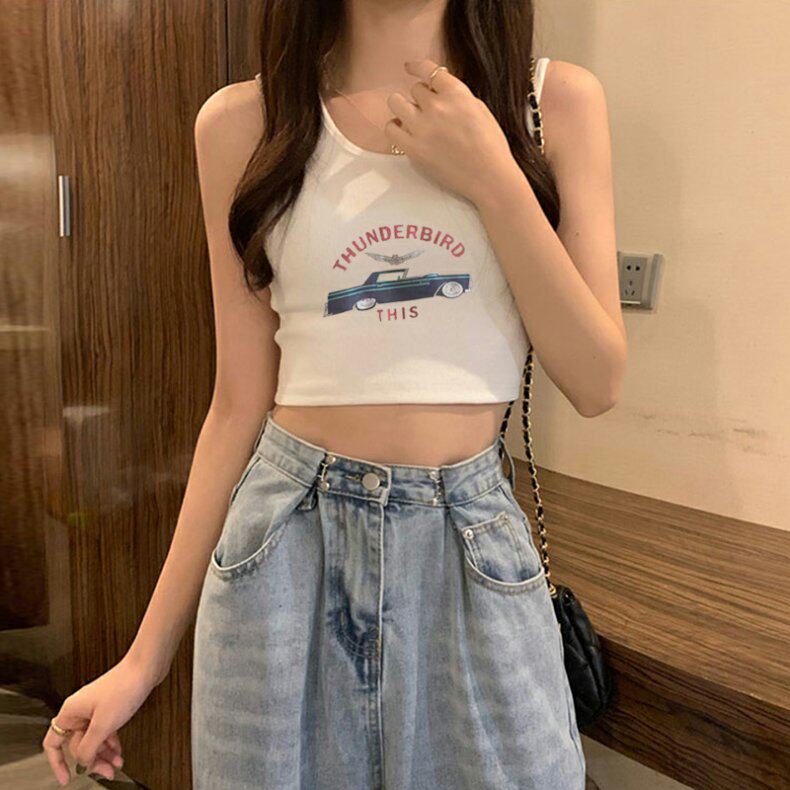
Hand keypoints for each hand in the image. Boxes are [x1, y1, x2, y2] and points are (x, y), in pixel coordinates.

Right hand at [41, 656, 157, 785]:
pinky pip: (104, 731)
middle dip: (92, 760)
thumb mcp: (103, 724)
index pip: (53, 743)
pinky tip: (118, 751)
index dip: (58, 763)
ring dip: (104, 754)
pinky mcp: (109, 707)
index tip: (67, 777)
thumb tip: (82, 762)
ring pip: (93, 739)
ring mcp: (95, 708)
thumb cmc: (124, 687)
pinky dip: (111, 742)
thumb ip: (88, 747)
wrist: (145, 668)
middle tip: (105, 771)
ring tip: (116, 764)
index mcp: (71, 711)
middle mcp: (80, 710)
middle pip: (78, 744)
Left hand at [384, 58, 520, 206]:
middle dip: (421, 98)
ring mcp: (423, 127)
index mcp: (457, 94)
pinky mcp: (413, 148)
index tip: (409, 67)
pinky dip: (395, 127)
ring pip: (396, 102)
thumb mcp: (479, 110)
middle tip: (428, 111)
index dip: (417, 67)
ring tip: (410, 118)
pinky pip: (390, 128)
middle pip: (415, 89)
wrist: (489, 177)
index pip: (429, 70)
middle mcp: (437, 107)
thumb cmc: (490, 148)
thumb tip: (438, 92)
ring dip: (403, 108)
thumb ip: (457, 97)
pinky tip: (403, 131)